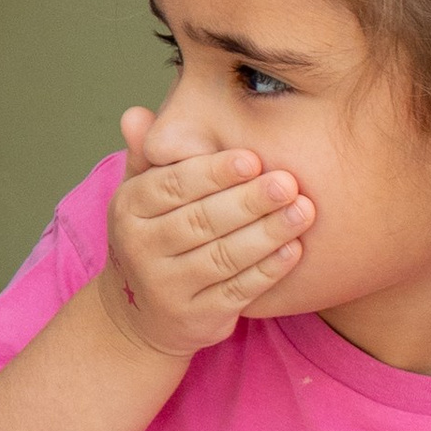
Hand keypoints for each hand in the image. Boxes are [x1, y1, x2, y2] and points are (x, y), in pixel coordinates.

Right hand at [97, 120, 311, 361]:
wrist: (136, 316)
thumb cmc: (152, 238)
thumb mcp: (139, 197)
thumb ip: (147, 155)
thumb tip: (137, 113)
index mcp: (127, 209)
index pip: (172, 186)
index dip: (214, 172)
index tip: (253, 158)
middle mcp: (140, 248)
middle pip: (201, 221)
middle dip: (248, 200)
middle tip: (289, 181)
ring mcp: (167, 286)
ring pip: (223, 256)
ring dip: (267, 232)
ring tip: (304, 210)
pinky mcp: (195, 317)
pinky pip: (237, 291)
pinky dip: (268, 270)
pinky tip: (294, 249)